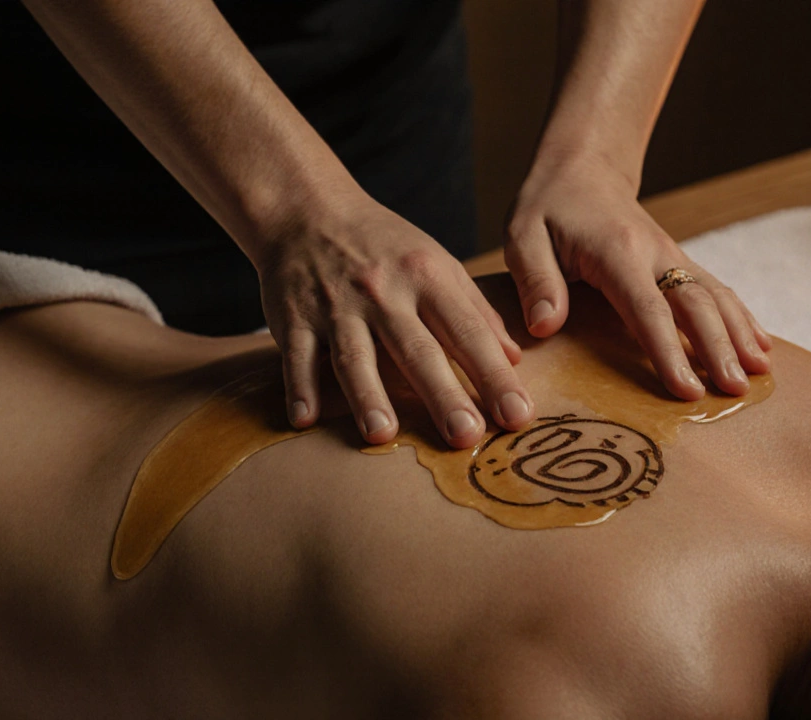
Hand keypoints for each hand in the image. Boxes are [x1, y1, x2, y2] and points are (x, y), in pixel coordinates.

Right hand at [255, 201, 534, 447]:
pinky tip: (305, 420)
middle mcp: (384, 292)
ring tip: (382, 435)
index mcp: (427, 277)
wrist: (307, 209)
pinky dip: (298, 386)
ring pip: (354, 356)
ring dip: (367, 396)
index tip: (518, 414)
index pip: (468, 331)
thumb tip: (514, 359)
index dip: (494, 374)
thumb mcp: (437, 263)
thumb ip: (475, 311)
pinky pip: (296, 354)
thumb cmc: (384, 246)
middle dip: (443, 395)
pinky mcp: (293, 315)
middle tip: (466, 436)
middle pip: (417, 350)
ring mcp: (336, 305)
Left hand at [505, 153, 771, 400]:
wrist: (583, 168)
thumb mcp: (523, 235)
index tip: (686, 390)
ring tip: (761, 374)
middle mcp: (655, 253)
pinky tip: (761, 348)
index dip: (668, 351)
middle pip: (695, 304)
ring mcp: (673, 257)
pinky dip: (743, 319)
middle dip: (718, 348)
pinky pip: (717, 291)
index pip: (647, 308)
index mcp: (616, 251)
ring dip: (740, 335)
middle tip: (734, 392)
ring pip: (716, 296)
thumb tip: (545, 327)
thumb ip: (536, 281)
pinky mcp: (680, 263)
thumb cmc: (548, 207)